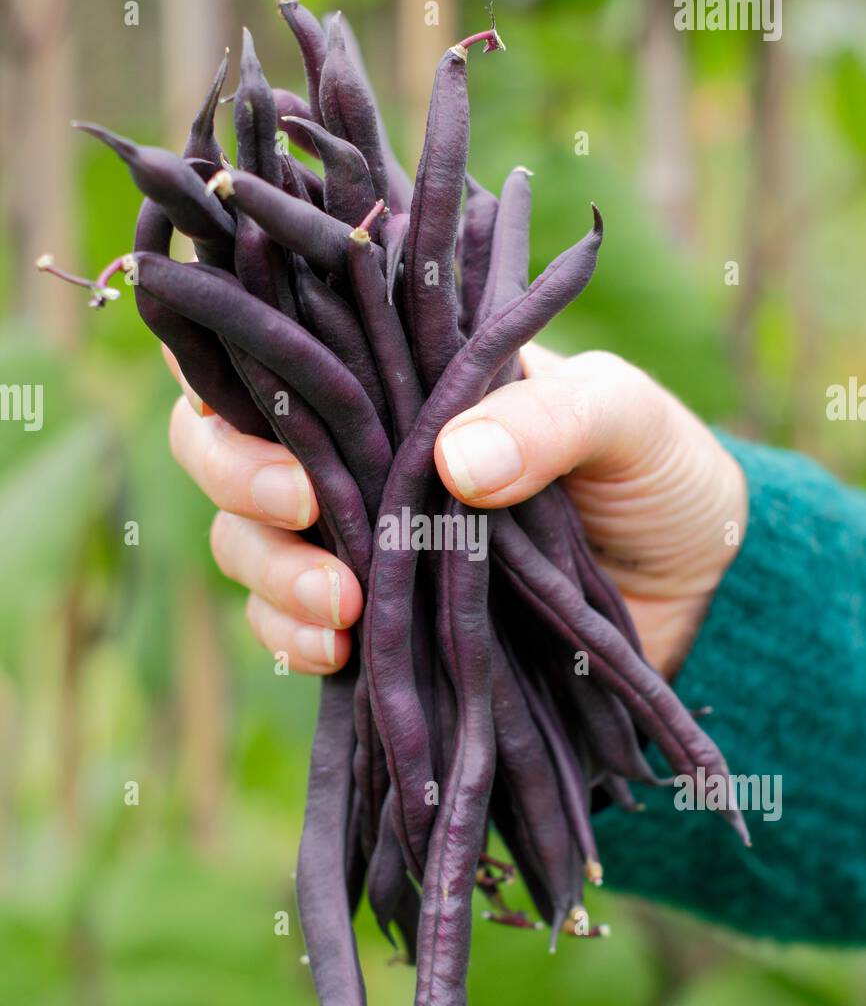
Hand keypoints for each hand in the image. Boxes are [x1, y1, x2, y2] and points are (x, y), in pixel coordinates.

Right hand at [166, 342, 746, 678]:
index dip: (241, 381)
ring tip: (339, 605)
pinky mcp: (372, 622)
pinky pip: (286, 628)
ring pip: (245, 543)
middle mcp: (361, 455)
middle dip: (240, 480)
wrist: (697, 594)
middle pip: (227, 449)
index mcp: (402, 378)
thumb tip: (454, 462)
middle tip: (300, 507)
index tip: (286, 429)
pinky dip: (292, 638)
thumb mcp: (624, 419)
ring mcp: (360, 541)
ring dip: (270, 572)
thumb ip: (552, 417)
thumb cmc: (658, 475)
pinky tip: (335, 649)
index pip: (280, 356)